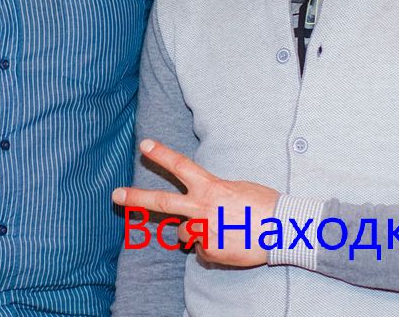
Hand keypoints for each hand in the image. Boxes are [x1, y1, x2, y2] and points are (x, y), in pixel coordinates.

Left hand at [112, 139, 279, 266]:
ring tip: (220, 230)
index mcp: (210, 187)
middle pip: (161, 203)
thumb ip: (212, 192)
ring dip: (193, 233)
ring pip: (182, 234)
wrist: (283, 230)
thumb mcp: (236, 187)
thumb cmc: (264, 205)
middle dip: (136, 198)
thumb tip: (200, 201)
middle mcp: (202, 208)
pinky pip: (201, 251)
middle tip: (115, 195)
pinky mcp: (210, 252)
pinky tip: (229, 243)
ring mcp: (203, 231)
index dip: (160, 155)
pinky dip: (211, 248)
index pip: (180, 166)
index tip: (144, 146)